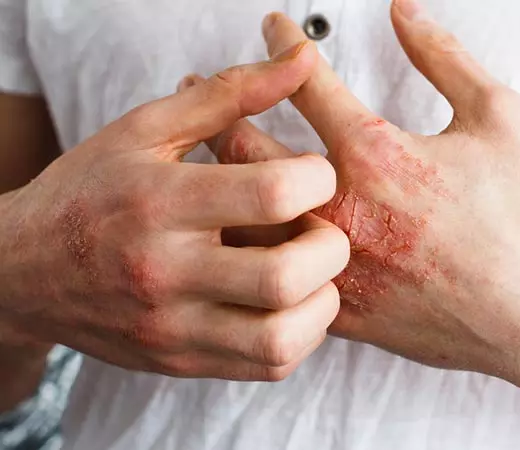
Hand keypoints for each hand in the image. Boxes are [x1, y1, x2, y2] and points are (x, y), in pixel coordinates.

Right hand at [0, 41, 350, 381]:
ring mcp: (172, 326)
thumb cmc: (90, 191)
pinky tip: (286, 302)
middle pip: (285, 277)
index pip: (270, 195)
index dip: (317, 179)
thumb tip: (300, 60)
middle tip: (320, 230)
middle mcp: (165, 271)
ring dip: (322, 302)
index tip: (314, 176)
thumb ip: (230, 95)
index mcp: (159, 201)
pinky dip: (299, 335)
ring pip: (282, 338)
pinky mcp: (180, 361)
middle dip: (330, 248)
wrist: (24, 270)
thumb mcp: (147, 130)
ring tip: (309, 272)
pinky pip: (267, 366)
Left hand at [219, 4, 519, 401]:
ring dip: (219, 179)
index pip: (304, 80)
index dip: (282, 42)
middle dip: (218, 108)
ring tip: (206, 157)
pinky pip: (272, 275)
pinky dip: (251, 244)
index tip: (270, 26)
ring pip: (242, 218)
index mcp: (374, 153)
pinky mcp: (339, 308)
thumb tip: (403, 10)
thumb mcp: (498, 115)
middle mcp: (340, 208)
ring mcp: (333, 264)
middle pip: (244, 148)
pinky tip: (243, 230)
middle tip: (204, 90)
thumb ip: (442, 57)